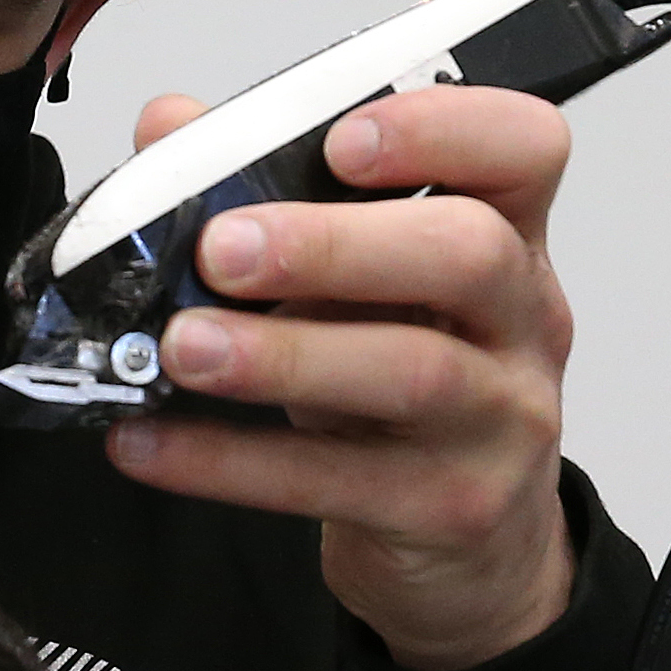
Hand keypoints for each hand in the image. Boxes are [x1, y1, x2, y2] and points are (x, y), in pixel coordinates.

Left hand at [105, 86, 576, 670]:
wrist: (466, 545)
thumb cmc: (400, 391)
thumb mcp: (353, 288)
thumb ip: (272, 199)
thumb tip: (169, 126)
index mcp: (506, 235)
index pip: (520, 150)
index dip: (442, 129)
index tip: (340, 138)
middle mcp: (519, 320)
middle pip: (466, 252)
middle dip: (334, 244)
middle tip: (223, 250)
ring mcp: (501, 419)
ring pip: (412, 372)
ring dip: (281, 354)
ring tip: (179, 347)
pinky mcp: (452, 509)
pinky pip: (336, 481)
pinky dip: (228, 463)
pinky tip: (150, 442)